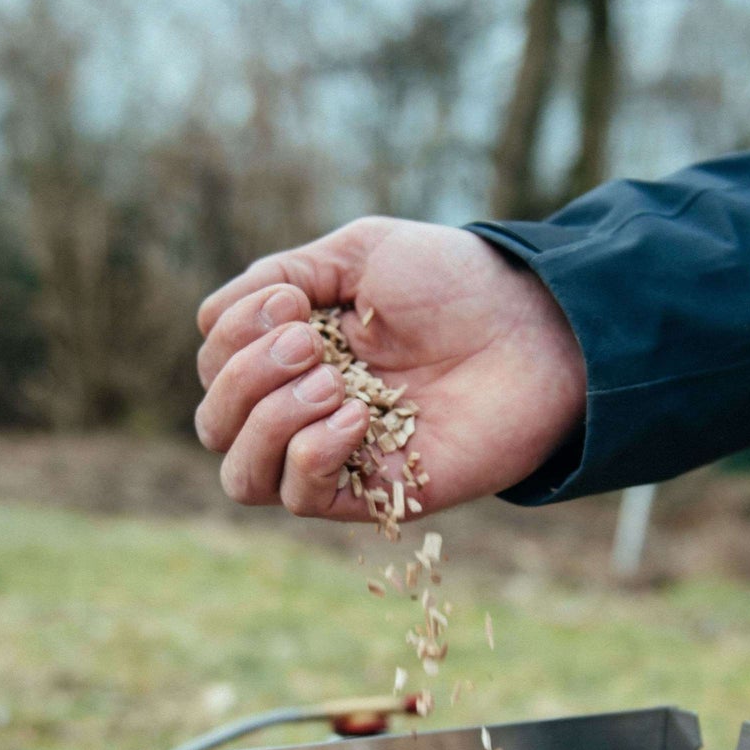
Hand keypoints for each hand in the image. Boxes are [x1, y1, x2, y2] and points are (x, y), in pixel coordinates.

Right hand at [195, 217, 585, 517]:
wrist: (535, 329)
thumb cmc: (455, 285)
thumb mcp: (358, 252)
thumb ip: (279, 274)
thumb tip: (216, 321)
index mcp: (294, 349)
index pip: (214, 360)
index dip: (232, 333)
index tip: (292, 301)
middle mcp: (303, 406)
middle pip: (214, 421)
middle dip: (242, 377)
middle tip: (308, 342)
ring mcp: (335, 454)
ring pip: (241, 474)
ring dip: (265, 421)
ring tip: (331, 383)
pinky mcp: (373, 493)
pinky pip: (299, 497)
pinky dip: (310, 453)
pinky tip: (355, 417)